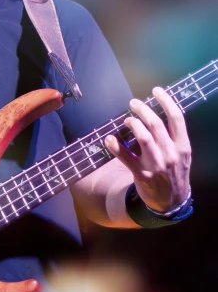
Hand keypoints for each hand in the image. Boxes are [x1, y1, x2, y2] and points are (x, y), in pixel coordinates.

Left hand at [105, 87, 191, 211]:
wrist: (172, 201)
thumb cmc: (175, 171)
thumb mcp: (182, 154)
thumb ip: (174, 135)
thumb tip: (158, 110)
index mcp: (182, 146)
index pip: (176, 118)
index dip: (166, 100)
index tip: (156, 90)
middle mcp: (171, 154)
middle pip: (155, 124)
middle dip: (142, 109)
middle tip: (134, 103)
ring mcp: (156, 165)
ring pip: (143, 137)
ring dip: (132, 124)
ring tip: (127, 119)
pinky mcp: (142, 174)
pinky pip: (126, 157)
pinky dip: (115, 146)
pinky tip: (109, 138)